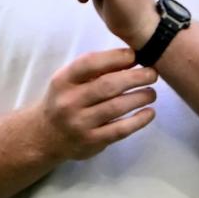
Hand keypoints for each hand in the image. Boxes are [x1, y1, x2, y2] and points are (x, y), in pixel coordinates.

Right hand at [37, 48, 157, 160]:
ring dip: (140, 97)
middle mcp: (69, 101)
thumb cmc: (64, 100)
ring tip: (152, 93)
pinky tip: (149, 112)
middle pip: (108, 85)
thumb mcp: (69, 81)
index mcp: (63, 80)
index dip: (116, 57)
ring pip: (116, 107)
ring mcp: (80, 123)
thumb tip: (131, 58)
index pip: (90, 63)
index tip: (135, 55)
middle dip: (135, 77)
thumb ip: (94, 70)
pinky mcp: (92, 141)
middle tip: (152, 74)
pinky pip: (120, 129)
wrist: (46, 136)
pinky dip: (139, 120)